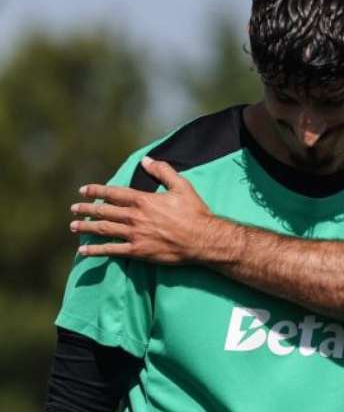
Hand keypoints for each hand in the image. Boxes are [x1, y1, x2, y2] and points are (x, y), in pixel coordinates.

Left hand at [70, 157, 214, 263]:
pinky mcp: (138, 251)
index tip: (83, 190)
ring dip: (86, 227)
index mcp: (143, 200)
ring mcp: (134, 235)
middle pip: (104, 211)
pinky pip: (111, 250)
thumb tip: (146, 160)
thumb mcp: (182, 186)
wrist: (202, 239)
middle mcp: (135, 217)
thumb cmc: (194, 212)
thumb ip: (163, 171)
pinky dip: (96, 251)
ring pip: (104, 229)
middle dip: (86, 209)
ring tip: (73, 226)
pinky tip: (84, 251)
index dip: (96, 191)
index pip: (113, 193)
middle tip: (74, 209)